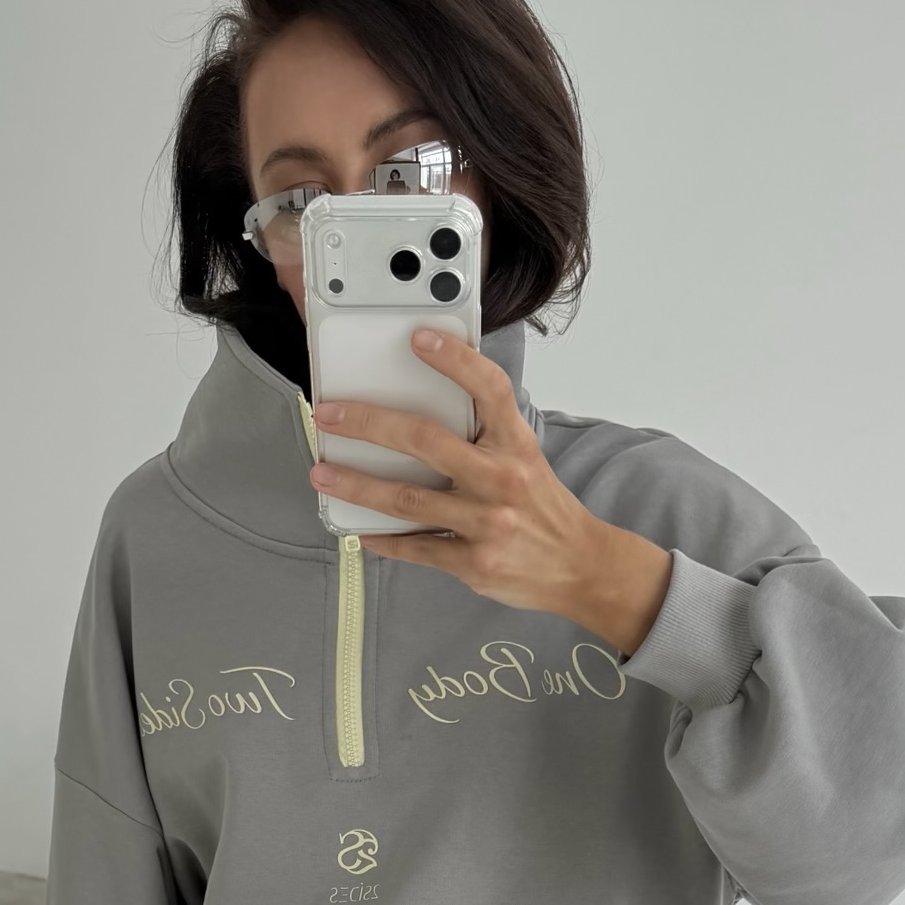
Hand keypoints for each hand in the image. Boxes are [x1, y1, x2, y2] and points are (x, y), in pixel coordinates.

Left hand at [308, 330, 673, 657]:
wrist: (580, 568)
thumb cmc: (544, 510)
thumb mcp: (526, 460)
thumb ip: (484, 437)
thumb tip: (422, 416)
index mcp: (516, 445)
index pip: (489, 388)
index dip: (454, 359)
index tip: (417, 337)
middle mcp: (501, 480)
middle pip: (425, 441)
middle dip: (369, 424)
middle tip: (330, 414)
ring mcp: (486, 524)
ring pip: (406, 500)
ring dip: (357, 486)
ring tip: (323, 474)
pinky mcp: (473, 563)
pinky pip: (416, 548)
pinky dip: (384, 540)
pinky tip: (360, 529)